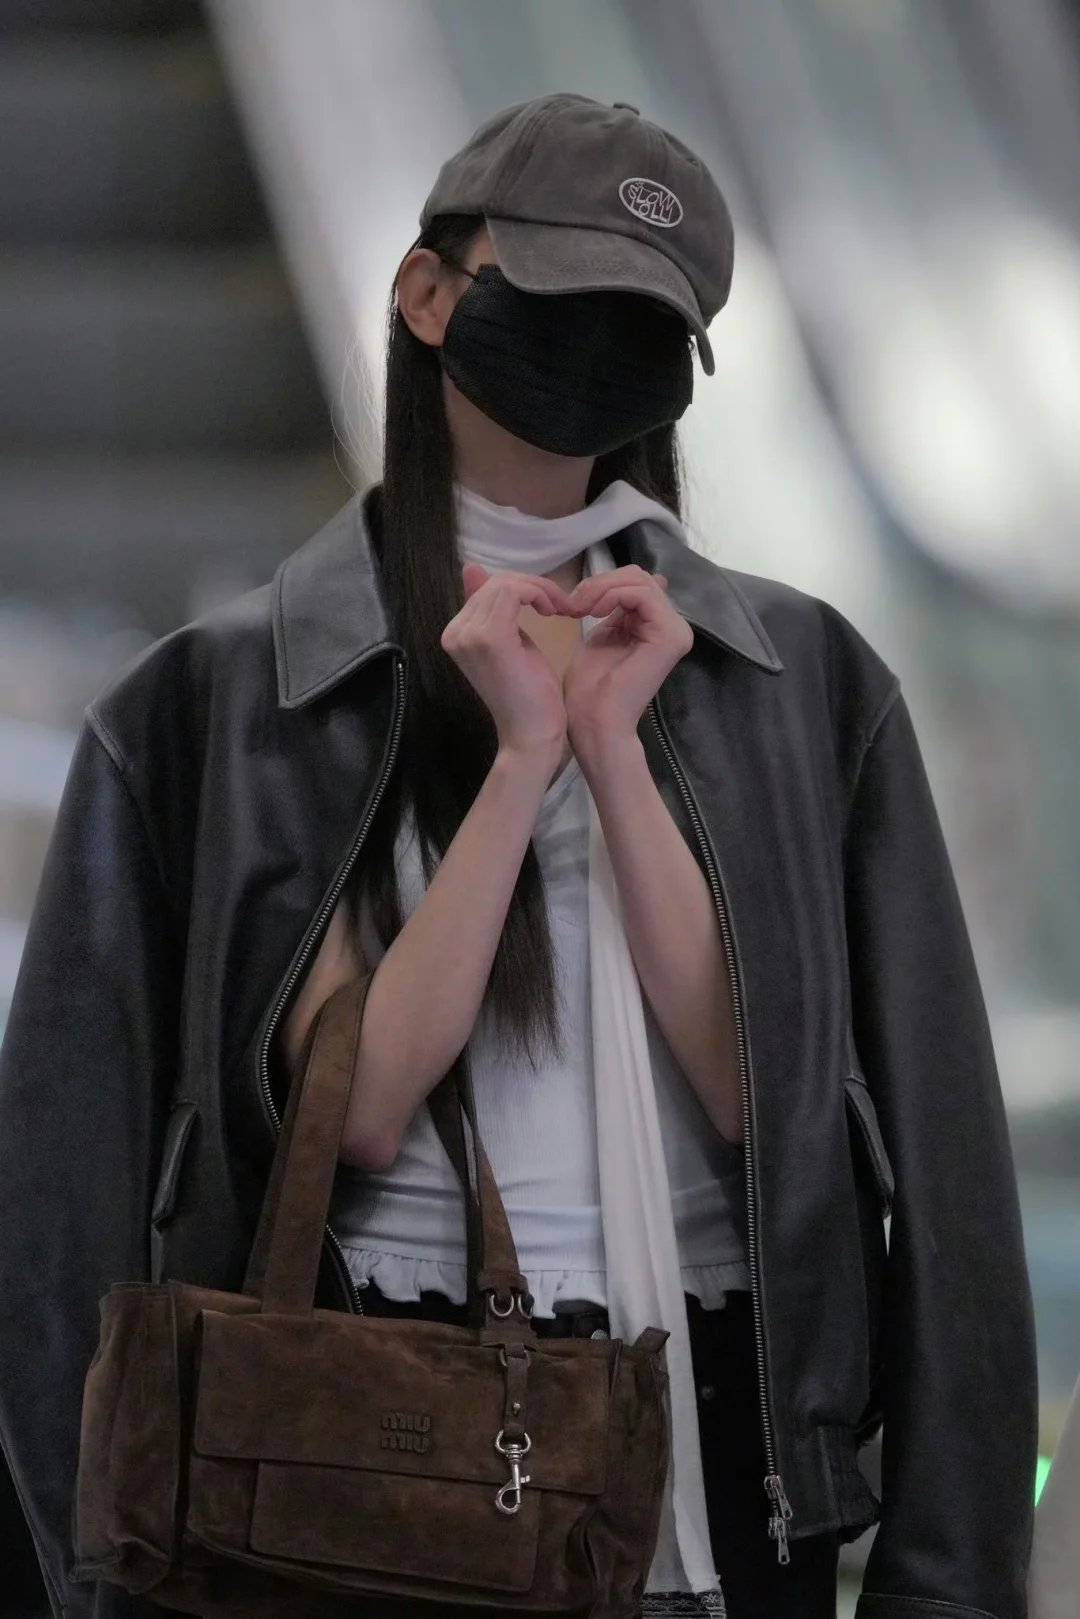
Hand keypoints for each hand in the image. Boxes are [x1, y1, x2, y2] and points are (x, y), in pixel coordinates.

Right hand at [442, 563, 572, 759]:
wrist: (532, 734)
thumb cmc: (530, 696)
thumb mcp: (512, 641)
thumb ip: (496, 609)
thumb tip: (471, 568)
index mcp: (455, 633)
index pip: (487, 588)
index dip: (523, 588)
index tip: (550, 605)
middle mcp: (454, 632)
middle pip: (495, 582)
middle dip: (533, 586)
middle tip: (560, 605)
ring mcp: (467, 635)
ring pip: (506, 583)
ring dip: (540, 589)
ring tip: (560, 609)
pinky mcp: (488, 637)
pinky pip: (515, 591)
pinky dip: (540, 594)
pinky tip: (554, 612)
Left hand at [563, 566, 693, 751]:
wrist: (593, 721)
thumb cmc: (591, 688)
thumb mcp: (603, 635)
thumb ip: (619, 608)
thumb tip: (651, 579)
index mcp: (659, 627)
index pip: (638, 583)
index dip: (604, 584)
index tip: (575, 603)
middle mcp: (675, 627)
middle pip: (640, 577)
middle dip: (601, 583)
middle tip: (574, 603)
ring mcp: (676, 631)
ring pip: (640, 581)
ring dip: (602, 589)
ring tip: (579, 608)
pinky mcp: (669, 635)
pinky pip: (641, 594)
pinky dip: (611, 595)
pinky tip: (592, 612)